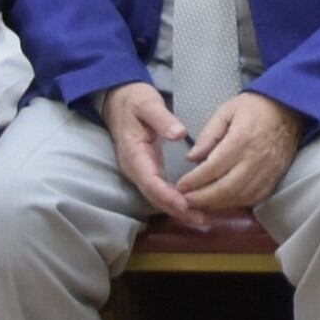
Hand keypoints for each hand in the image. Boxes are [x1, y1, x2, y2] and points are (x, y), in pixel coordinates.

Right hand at [99, 82, 192, 216]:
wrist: (118, 100)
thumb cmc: (134, 101)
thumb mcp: (147, 103)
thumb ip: (162, 119)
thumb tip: (179, 133)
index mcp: (134, 153)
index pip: (149, 180)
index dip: (167, 195)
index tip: (185, 204)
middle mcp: (135, 167)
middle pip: (154, 195)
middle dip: (176, 210)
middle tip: (201, 219)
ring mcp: (140, 170)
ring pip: (156, 196)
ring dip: (177, 210)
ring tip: (201, 219)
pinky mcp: (147, 170)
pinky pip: (159, 190)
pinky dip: (175, 201)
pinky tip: (192, 206)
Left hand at [169, 90, 305, 226]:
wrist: (290, 111)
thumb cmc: (255, 107)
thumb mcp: (226, 111)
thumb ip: (208, 134)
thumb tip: (192, 157)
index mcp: (242, 139)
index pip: (214, 167)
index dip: (195, 180)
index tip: (179, 186)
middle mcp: (255, 159)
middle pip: (226, 188)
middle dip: (202, 198)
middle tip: (184, 201)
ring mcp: (267, 172)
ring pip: (239, 197)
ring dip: (217, 205)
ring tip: (199, 205)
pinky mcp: (274, 179)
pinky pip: (253, 199)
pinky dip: (234, 204)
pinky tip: (221, 203)